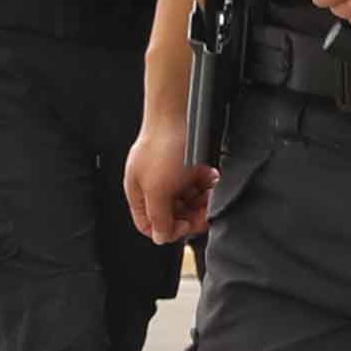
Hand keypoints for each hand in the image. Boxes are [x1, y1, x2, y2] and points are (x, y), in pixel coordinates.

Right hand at [126, 118, 209, 247]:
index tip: (185, 225)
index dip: (168, 230)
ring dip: (202, 200)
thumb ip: (157, 216)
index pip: (149, 225)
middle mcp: (154, 186)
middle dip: (190, 215)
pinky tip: (212, 177)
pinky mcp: (187, 166)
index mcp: (139, 193)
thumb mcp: (157, 189)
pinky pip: (199, 185)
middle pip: (172, 215)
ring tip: (210, 191)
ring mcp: (171, 176)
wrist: (181, 112)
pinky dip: (207, 184)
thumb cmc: (163, 146)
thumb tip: (159, 238)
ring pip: (189, 201)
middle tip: (204, 212)